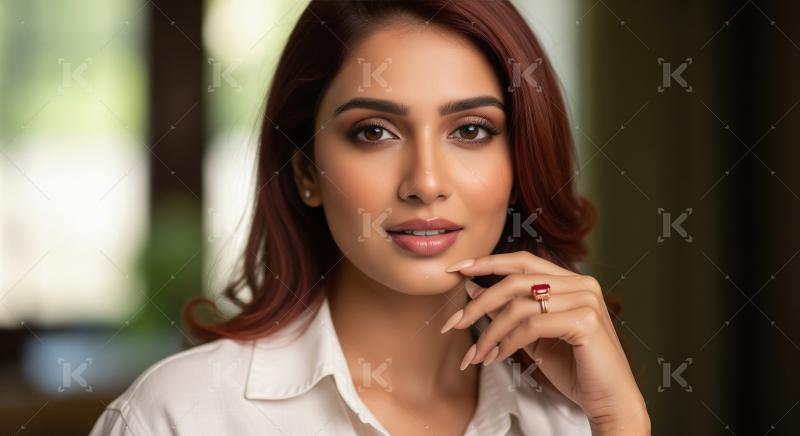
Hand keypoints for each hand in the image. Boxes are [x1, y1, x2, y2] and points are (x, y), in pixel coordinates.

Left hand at [441, 251, 649, 432]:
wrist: (609, 401)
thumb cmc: (574, 368)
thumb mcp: (532, 335)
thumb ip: (508, 310)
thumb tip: (472, 289)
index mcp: (571, 281)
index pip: (522, 261)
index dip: (487, 262)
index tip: (456, 269)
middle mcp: (581, 283)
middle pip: (515, 280)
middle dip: (479, 303)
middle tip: (453, 323)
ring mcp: (586, 299)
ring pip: (520, 306)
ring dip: (490, 333)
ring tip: (477, 355)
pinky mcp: (586, 320)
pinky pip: (532, 325)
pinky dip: (508, 342)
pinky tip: (497, 358)